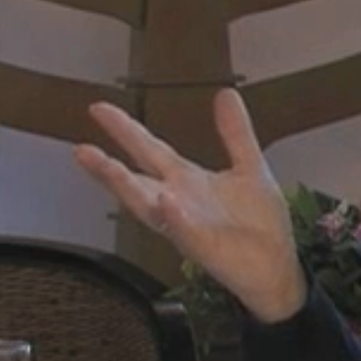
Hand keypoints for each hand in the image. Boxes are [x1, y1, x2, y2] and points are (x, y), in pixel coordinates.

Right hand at [72, 89, 306, 322]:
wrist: (279, 266)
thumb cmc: (260, 225)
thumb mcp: (250, 167)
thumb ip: (236, 133)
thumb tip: (225, 94)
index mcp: (188, 182)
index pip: (150, 151)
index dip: (125, 130)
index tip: (99, 109)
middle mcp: (179, 203)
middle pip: (135, 181)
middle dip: (106, 166)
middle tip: (81, 149)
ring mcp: (187, 226)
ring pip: (147, 206)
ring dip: (125, 187)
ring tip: (103, 165)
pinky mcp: (204, 246)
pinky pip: (185, 229)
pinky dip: (175, 215)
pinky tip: (167, 199)